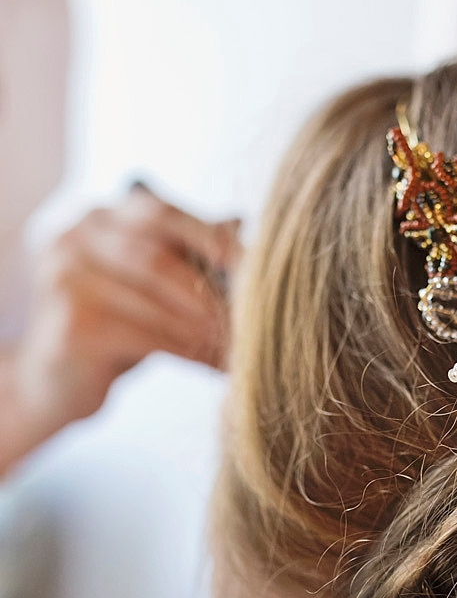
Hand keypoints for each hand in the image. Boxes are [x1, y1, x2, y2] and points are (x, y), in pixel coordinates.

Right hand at [6, 187, 241, 455]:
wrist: (54, 384)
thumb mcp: (150, 285)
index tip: (260, 264)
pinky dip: (192, 352)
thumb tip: (245, 225)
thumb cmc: (113, 328)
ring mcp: (65, 278)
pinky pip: (148, 336)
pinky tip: (218, 365)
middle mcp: (74, 237)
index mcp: (98, 216)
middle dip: (214, 288)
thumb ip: (186, 255)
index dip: (213, 238)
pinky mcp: (71, 325)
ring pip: (157, 298)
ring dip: (210, 326)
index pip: (162, 213)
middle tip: (259, 314)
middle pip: (159, 255)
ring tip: (248, 344)